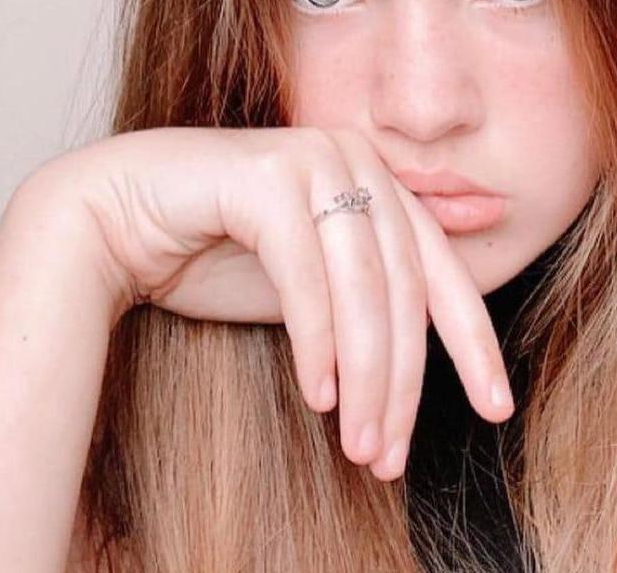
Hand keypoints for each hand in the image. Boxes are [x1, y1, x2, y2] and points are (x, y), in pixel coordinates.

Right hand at [30, 125, 514, 479]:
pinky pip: (306, 276)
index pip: (442, 271)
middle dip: (403, 382)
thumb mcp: (314, 287)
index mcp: (379, 181)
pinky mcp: (266, 177)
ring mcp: (313, 160)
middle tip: (389, 456)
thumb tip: (423, 354)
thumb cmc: (218, 253)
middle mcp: (355, 160)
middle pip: (404, 286)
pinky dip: (316, 342)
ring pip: (363, 286)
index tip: (497, 408)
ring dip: (365, 377)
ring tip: (360, 445)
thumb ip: (368, 302)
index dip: (473, 343)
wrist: (120, 218)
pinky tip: (317, 396)